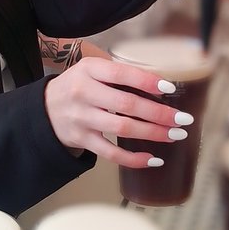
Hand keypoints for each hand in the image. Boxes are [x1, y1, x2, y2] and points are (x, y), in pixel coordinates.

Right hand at [44, 56, 194, 167]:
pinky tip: (153, 159)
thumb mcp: (92, 70)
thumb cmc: (79, 86)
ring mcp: (82, 119)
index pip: (120, 74)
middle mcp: (83, 93)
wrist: (45, 109)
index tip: (169, 88)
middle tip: (182, 119)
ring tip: (174, 135)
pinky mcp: (82, 140)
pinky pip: (110, 154)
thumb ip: (119, 74)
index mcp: (89, 70)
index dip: (146, 81)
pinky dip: (133, 159)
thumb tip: (161, 84)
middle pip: (126, 105)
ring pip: (122, 129)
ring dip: (152, 133)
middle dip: (159, 113)